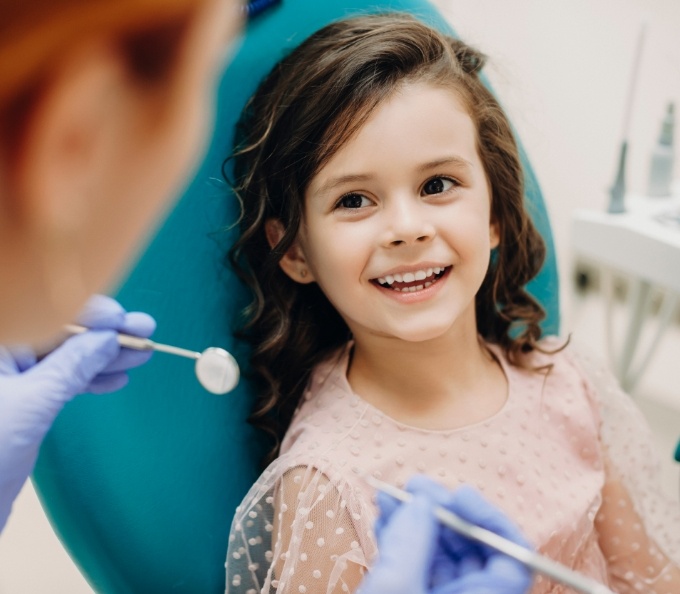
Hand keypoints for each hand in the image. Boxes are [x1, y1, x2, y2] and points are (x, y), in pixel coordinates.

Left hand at [0, 295, 154, 530]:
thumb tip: (108, 339)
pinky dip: (89, 380)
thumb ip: (72, 367)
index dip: (88, 312)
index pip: (46, 313)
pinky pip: (60, 380)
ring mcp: (10, 378)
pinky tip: (117, 378)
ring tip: (142, 353)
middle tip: (145, 329)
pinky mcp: (20, 401)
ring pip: (65, 357)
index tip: (122, 320)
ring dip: (104, 356)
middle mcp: (3, 356)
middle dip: (104, 333)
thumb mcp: (32, 404)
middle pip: (60, 332)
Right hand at [360, 475, 532, 593]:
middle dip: (443, 511)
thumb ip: (411, 543)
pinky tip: (385, 516)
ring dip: (416, 518)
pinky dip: (402, 537)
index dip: (490, 521)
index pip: (513, 559)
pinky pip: (418, 564)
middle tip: (414, 487)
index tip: (459, 495)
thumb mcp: (395, 588)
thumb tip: (422, 503)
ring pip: (441, 554)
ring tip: (390, 495)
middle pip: (472, 549)